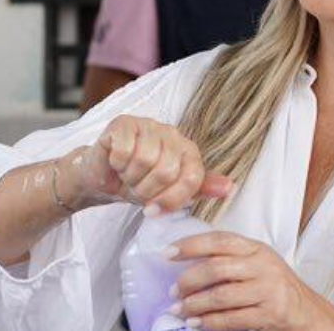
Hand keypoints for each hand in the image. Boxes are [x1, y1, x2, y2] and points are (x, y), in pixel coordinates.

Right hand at [60, 115, 233, 213]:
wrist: (104, 179)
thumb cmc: (139, 184)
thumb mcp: (170, 194)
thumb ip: (198, 189)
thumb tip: (229, 187)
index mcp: (188, 150)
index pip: (192, 177)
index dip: (172, 200)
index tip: (155, 210)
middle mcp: (172, 134)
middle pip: (167, 170)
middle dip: (146, 190)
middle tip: (137, 189)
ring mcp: (148, 124)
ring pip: (144, 160)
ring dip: (130, 177)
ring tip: (127, 176)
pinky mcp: (123, 123)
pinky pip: (124, 150)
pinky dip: (117, 164)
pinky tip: (116, 163)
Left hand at [169, 232, 333, 330]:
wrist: (309, 314)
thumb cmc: (278, 288)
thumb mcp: (258, 265)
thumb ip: (231, 260)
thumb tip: (188, 265)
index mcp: (256, 249)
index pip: (219, 240)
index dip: (191, 244)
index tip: (168, 253)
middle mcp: (263, 265)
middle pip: (216, 268)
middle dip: (189, 280)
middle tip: (174, 290)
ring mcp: (268, 289)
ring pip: (221, 295)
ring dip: (195, 305)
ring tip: (180, 309)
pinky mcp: (271, 313)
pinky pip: (233, 319)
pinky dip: (210, 322)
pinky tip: (196, 323)